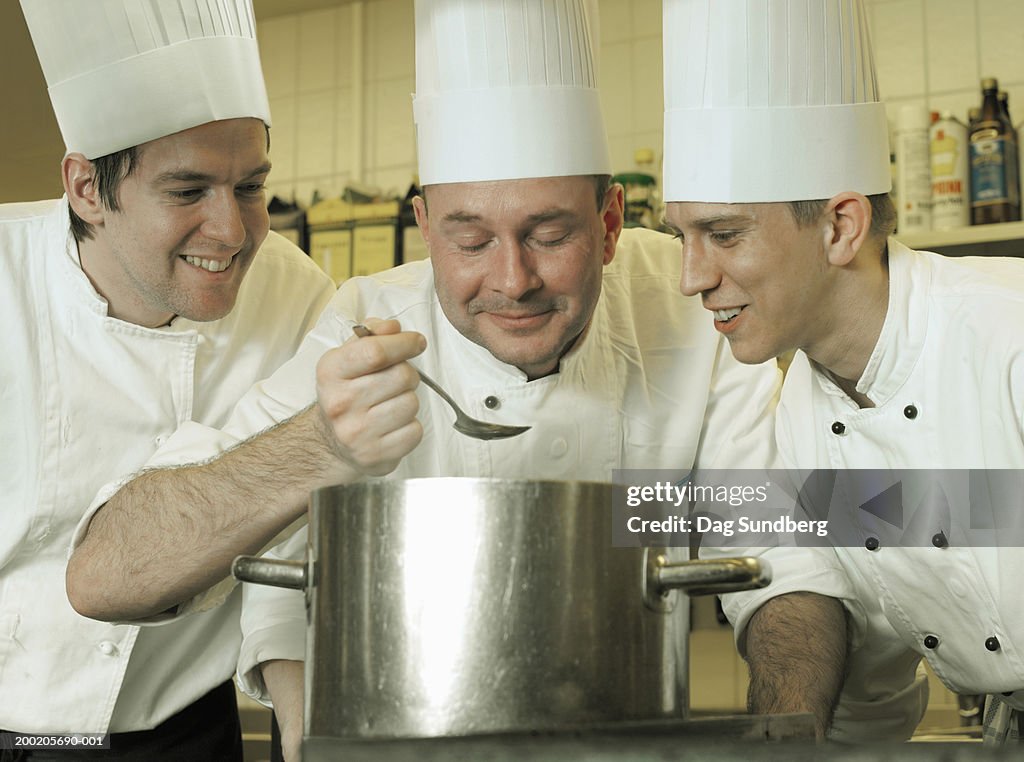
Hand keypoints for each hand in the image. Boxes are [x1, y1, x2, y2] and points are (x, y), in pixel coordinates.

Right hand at [314, 318, 425, 476]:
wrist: (331, 443)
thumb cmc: (347, 392)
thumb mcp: (348, 357)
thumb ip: (372, 335)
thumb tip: (393, 327)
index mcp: (331, 372)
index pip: (375, 351)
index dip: (404, 342)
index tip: (416, 342)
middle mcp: (340, 403)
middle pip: (402, 376)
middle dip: (408, 374)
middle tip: (398, 380)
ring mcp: (357, 432)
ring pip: (411, 403)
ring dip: (408, 400)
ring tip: (391, 404)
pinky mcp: (375, 455)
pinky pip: (415, 430)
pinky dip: (410, 426)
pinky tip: (393, 425)